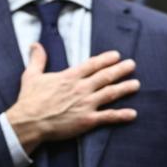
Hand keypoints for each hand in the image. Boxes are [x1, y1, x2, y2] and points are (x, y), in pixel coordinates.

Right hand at [6, 43, 139, 153]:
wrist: (30, 122)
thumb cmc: (29, 99)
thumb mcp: (31, 75)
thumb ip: (37, 59)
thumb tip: (35, 44)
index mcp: (69, 77)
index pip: (91, 64)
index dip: (105, 59)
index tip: (116, 55)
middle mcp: (81, 88)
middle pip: (105, 76)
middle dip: (120, 69)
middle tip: (132, 65)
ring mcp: (86, 104)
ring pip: (110, 93)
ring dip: (125, 88)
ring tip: (136, 84)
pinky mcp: (87, 120)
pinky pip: (108, 117)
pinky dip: (121, 115)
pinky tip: (133, 114)